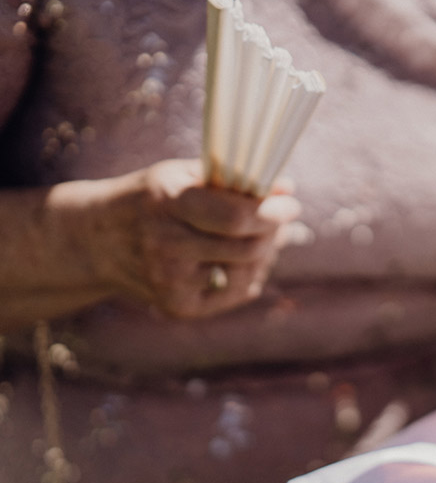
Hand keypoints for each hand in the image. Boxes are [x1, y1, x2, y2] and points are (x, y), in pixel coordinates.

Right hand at [88, 158, 299, 318]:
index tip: (291, 204)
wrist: (98, 240)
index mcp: (165, 203)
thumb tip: (287, 189)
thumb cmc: (153, 200)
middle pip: (247, 247)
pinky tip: (235, 260)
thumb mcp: (183, 176)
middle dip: (272, 232)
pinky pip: (237, 292)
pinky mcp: (176, 306)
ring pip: (248, 271)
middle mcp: (164, 245)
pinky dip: (248, 275)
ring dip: (263, 253)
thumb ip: (235, 180)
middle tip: (277, 220)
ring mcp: (168, 281)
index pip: (234, 218)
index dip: (272, 213)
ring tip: (254, 237)